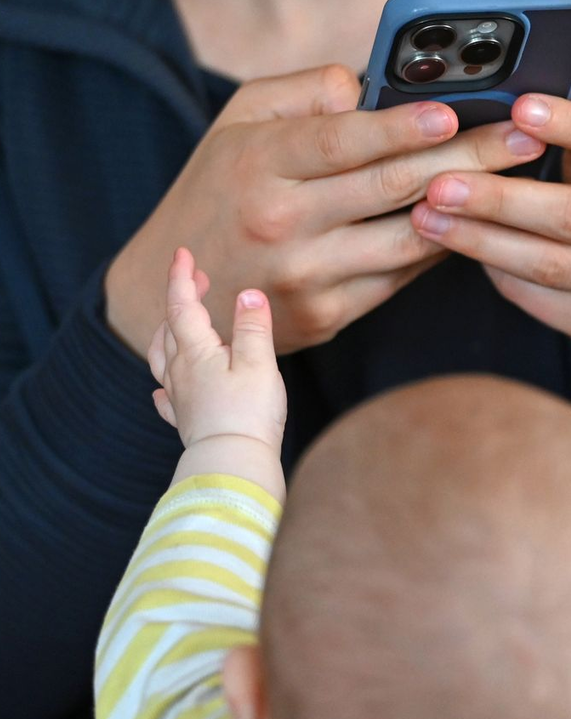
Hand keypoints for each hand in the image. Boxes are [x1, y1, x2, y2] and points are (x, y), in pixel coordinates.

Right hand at [105, 65, 545, 356]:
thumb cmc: (219, 191)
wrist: (175, 293)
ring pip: (410, 238)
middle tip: (526, 136)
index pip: (341, 141)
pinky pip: (402, 275)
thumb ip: (303, 93)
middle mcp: (283, 222)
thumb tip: (372, 86)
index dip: (401, 126)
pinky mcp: (329, 314)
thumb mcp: (238, 124)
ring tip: (521, 179)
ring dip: (473, 208)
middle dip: (472, 157)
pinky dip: (442, 244)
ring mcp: (308, 275)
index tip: (455, 110)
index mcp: (259, 165)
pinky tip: (478, 218)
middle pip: (394, 186)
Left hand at [148, 247, 285, 454]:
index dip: (182, 278)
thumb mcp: (259, 363)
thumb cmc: (248, 413)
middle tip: (196, 280)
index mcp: (196, 351)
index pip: (182, 305)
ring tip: (176, 324)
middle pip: (171, 327)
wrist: (233, 463)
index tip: (184, 254)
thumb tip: (248, 293)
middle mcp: (181, 371)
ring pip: (163, 358)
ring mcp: (180, 397)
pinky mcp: (187, 420)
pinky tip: (163, 389)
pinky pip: (167, 397)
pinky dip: (165, 384)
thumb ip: (252, 326)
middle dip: (181, 299)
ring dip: (168, 334)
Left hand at [411, 94, 570, 362]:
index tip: (519, 108)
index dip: (570, 125)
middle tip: (440, 183)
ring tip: (428, 218)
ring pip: (545, 263)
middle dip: (499, 199)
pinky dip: (495, 270)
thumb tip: (506, 98)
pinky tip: (460, 249)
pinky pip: (536, 296)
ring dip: (479, 240)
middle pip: (570, 214)